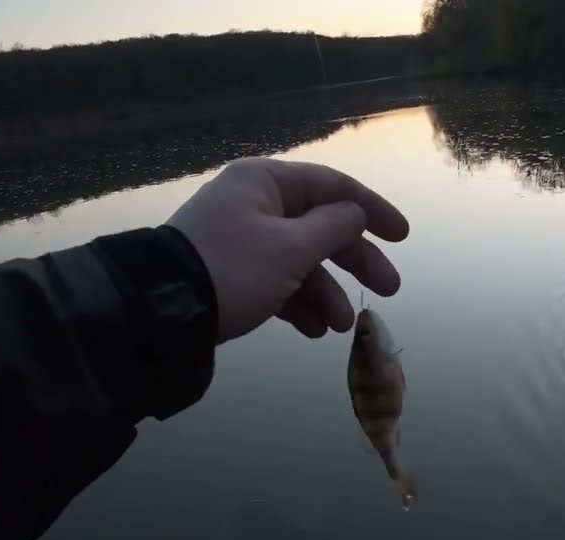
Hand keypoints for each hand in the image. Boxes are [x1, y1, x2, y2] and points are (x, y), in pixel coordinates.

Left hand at [166, 157, 409, 342]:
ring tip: (339, 329)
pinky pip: (276, 283)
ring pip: (299, 261)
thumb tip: (354, 213)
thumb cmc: (233, 269)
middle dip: (354, 262)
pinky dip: (297, 305)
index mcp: (266, 182)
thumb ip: (332, 228)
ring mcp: (241, 241)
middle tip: (388, 290)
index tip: (402, 237)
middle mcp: (254, 204)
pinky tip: (313, 332)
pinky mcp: (231, 274)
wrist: (162, 311)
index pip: (333, 186)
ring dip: (325, 294)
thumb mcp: (291, 248)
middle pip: (320, 227)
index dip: (372, 211)